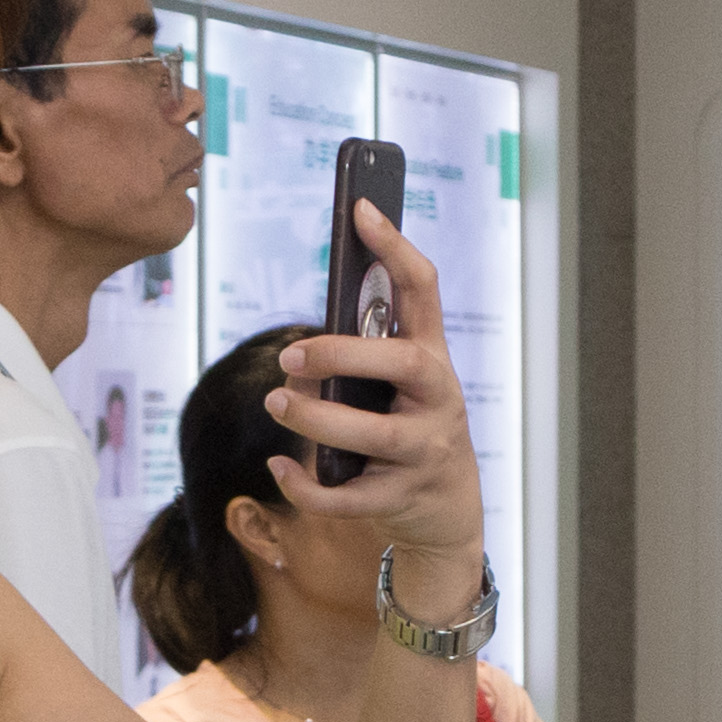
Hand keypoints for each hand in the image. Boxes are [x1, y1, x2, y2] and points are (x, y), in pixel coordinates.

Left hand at [269, 202, 482, 571]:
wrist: (445, 513)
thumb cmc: (406, 430)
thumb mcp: (398, 389)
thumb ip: (360, 361)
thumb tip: (299, 363)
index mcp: (432, 359)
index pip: (423, 290)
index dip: (394, 247)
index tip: (360, 208)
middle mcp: (438, 400)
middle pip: (402, 365)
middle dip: (342, 354)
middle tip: (290, 356)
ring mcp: (424, 451)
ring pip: (373, 434)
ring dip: (316, 418)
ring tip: (276, 402)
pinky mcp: (401, 498)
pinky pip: (348, 495)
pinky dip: (306, 484)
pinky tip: (280, 467)